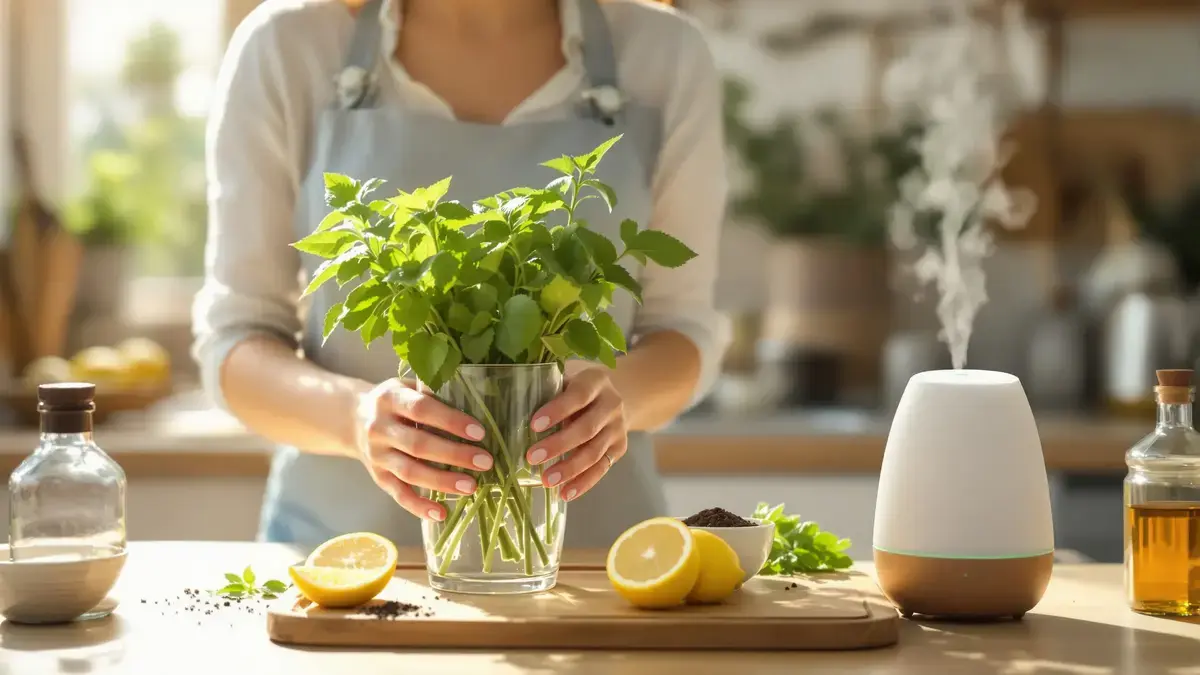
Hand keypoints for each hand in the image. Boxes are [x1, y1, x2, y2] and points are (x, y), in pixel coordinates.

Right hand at [355, 379, 493, 521]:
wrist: (354, 419)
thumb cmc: (395, 401)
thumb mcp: (408, 385)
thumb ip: (433, 389)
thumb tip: (475, 397)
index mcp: (389, 398)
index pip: (421, 409)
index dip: (451, 421)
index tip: (479, 432)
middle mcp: (379, 428)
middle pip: (418, 444)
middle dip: (454, 454)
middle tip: (484, 461)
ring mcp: (377, 455)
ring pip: (410, 472)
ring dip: (442, 482)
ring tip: (471, 486)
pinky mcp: (378, 476)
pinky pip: (399, 494)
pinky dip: (419, 507)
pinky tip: (441, 513)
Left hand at [525, 367, 628, 501]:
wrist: (617, 394)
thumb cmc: (577, 387)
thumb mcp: (566, 378)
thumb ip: (546, 389)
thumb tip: (508, 407)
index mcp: (596, 381)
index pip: (578, 396)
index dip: (557, 410)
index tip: (534, 425)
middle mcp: (612, 405)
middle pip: (586, 428)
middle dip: (559, 445)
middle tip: (531, 458)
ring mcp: (618, 428)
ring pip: (594, 452)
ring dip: (569, 469)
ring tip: (546, 481)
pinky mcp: (619, 449)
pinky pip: (601, 469)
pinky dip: (583, 483)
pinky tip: (565, 493)